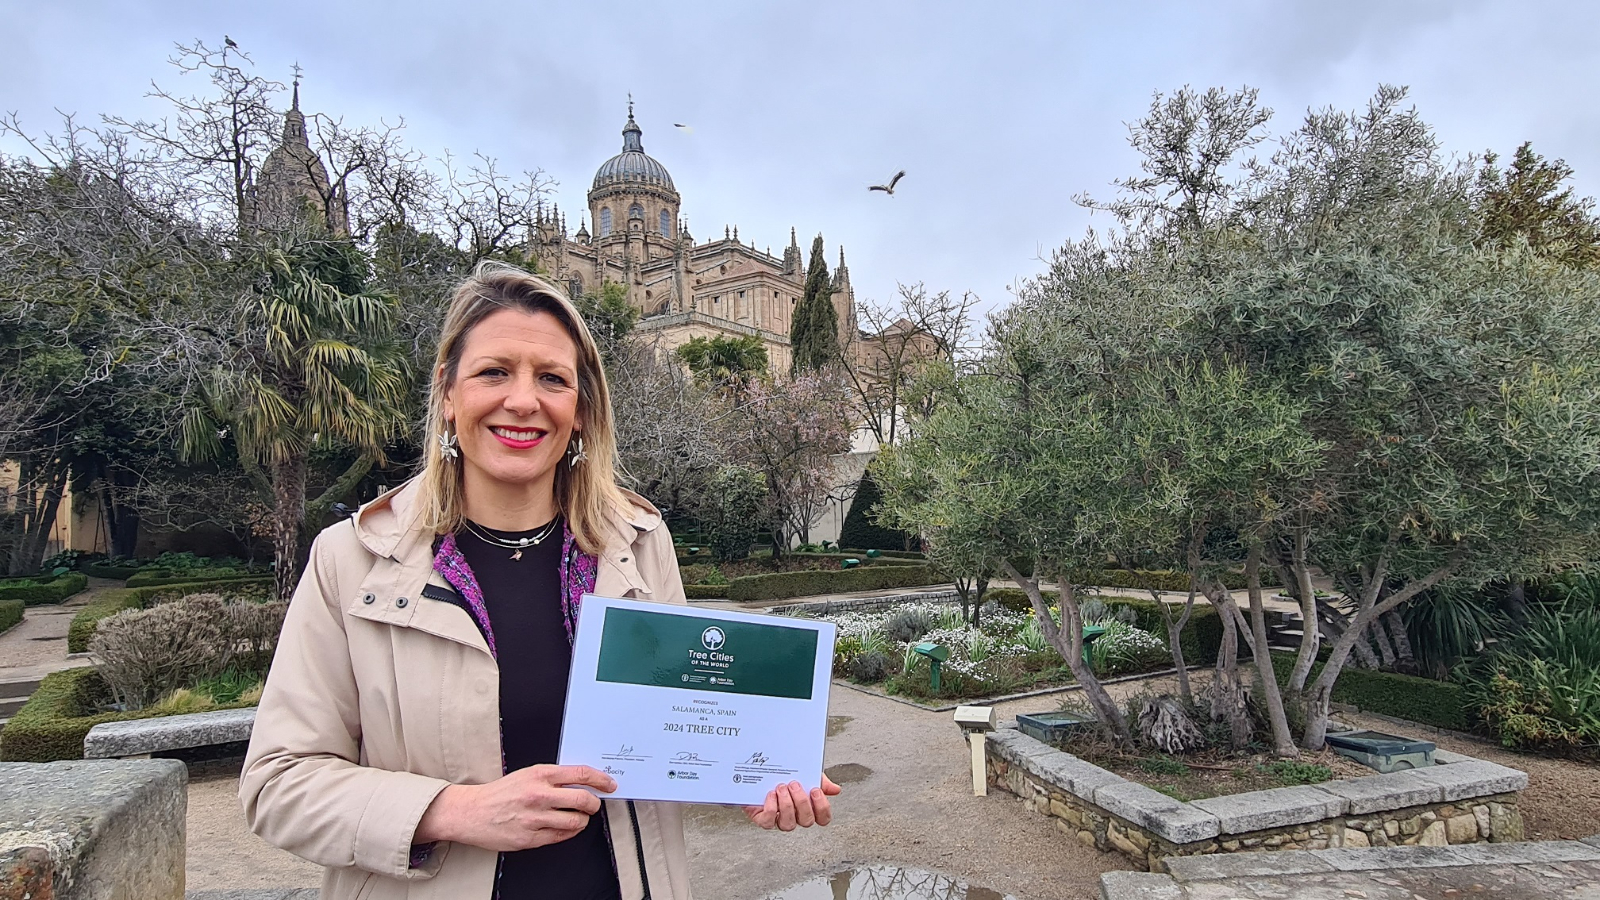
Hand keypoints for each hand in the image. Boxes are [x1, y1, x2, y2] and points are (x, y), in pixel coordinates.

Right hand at [416, 765, 615, 851]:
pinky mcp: (530, 838)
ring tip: (577, 818)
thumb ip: (553, 778)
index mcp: (539, 774)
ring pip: (575, 822)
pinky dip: (568, 833)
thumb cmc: (500, 793)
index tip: (609, 784)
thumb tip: (582, 782)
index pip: (580, 774)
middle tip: (594, 805)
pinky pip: (561, 837)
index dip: (600, 779)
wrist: (472, 812)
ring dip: (582, 821)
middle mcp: (538, 795)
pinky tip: (563, 828)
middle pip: (582, 800)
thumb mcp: (527, 775)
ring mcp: (535, 818)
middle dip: (594, 804)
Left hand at [742, 775, 840, 830]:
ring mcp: (780, 820)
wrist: (760, 772)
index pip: (823, 818)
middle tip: (794, 784)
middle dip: (802, 802)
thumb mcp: (805, 774)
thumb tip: (836, 789)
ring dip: (786, 804)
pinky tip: (771, 794)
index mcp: (808, 807)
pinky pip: (769, 822)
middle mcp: (796, 817)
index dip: (822, 808)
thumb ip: (821, 781)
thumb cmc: (784, 776)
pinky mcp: (763, 819)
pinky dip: (771, 808)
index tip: (816, 790)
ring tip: (782, 787)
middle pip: (807, 821)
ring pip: (788, 824)